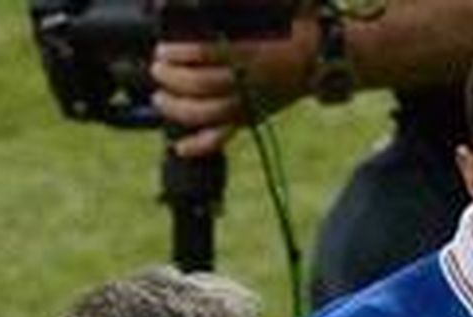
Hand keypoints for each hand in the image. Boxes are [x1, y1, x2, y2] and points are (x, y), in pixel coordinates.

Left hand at [150, 20, 317, 156]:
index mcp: (249, 52)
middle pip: (200, 86)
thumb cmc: (287, 31)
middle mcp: (247, 81)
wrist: (315, 62)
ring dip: (177, 108)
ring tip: (160, 97)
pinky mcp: (247, 119)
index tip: (163, 49)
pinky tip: (179, 146)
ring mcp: (247, 104)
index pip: (206, 55)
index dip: (180, 54)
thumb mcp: (264, 12)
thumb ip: (234, 8)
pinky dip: (198, 146)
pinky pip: (221, 138)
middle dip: (172, 78)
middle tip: (158, 69)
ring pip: (206, 115)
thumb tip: (197, 4)